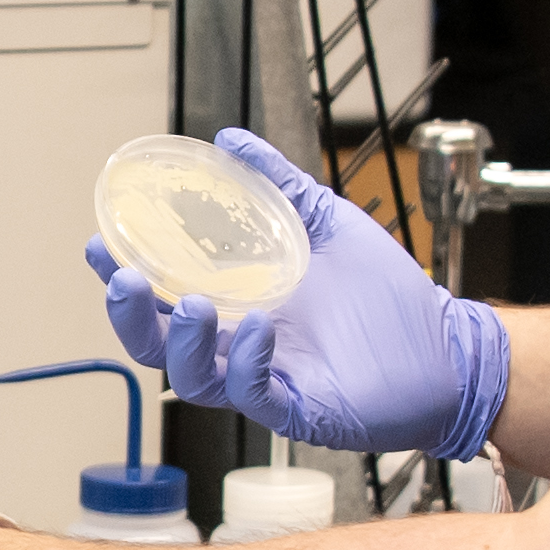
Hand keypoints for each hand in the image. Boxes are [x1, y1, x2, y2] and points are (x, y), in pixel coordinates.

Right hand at [86, 125, 511, 459]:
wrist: (448, 348)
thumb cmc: (391, 300)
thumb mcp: (326, 224)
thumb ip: (280, 184)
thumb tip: (231, 141)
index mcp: (239, 307)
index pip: (163, 298)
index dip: (126, 277)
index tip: (101, 243)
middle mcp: (243, 348)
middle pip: (158, 346)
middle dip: (129, 317)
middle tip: (123, 279)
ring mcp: (266, 381)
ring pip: (193, 378)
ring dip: (181, 340)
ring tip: (190, 303)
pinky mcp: (297, 409)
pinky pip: (252, 393)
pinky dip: (245, 361)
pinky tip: (255, 327)